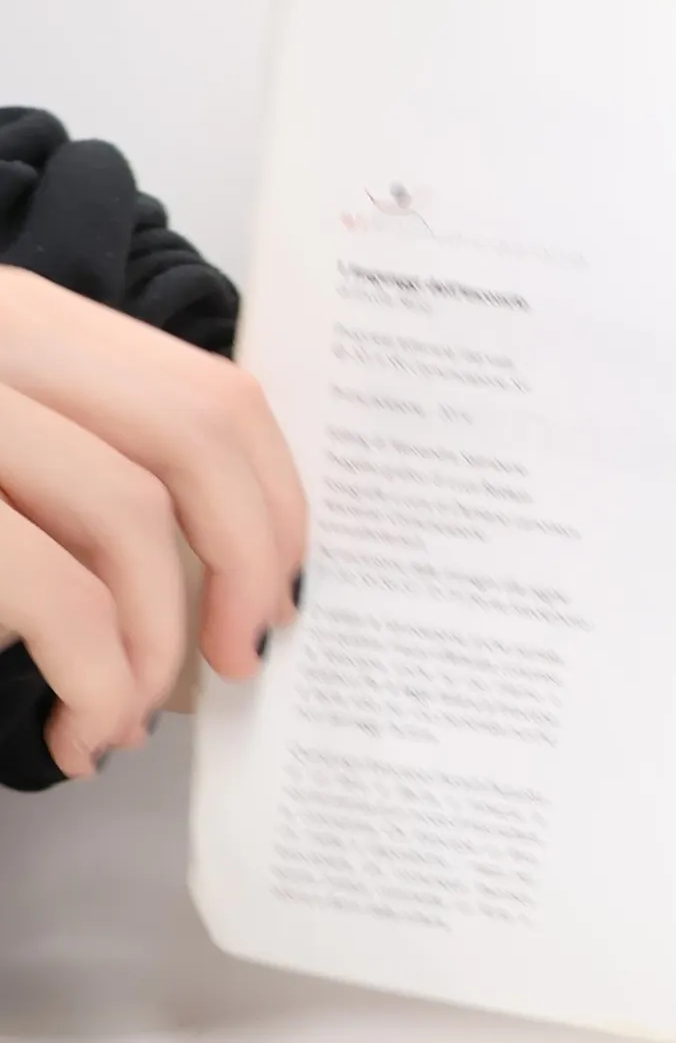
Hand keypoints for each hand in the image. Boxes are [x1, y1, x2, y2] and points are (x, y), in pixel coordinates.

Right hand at [0, 269, 305, 777]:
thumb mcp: (10, 451)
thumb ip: (85, 458)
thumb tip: (244, 554)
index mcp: (15, 317)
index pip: (210, 393)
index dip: (275, 499)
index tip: (281, 584)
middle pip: (198, 435)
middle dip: (253, 559)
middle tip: (244, 654)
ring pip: (127, 521)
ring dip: (155, 646)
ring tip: (123, 716)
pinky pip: (54, 593)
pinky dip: (97, 677)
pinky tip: (80, 724)